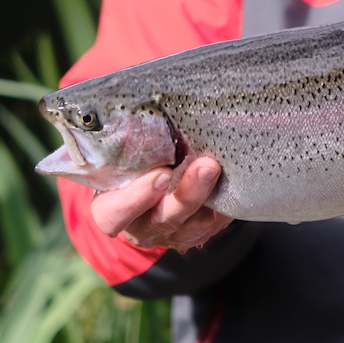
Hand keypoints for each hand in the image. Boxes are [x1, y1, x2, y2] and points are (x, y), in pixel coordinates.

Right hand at [90, 157, 232, 250]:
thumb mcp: (122, 153)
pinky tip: (232, 180)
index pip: (113, 215)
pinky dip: (223, 204)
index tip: (160, 174)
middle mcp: (141, 227)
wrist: (152, 180)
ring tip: (221, 169)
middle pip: (163, 220)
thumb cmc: (133, 161)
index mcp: (111, 209)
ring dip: (210, 198)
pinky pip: (214, 225)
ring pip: (193, 226)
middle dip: (187, 194)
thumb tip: (150, 108)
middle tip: (207, 166)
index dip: (135, 199)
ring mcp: (171, 234)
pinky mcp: (196, 234)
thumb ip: (129, 144)